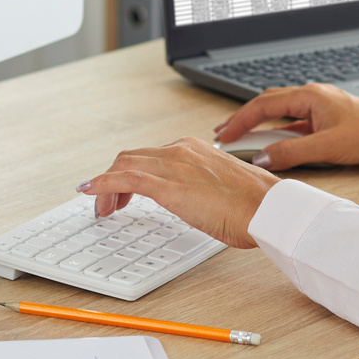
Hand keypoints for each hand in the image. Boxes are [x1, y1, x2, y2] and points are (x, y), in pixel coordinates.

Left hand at [77, 137, 277, 248]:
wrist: (268, 209)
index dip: (129, 172)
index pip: (150, 155)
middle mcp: (180, 150)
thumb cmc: (254, 205)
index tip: (124, 190)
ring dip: (106, 186)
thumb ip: (200, 187)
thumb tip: (191, 200)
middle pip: (131, 157)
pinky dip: (101, 183)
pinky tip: (90, 191)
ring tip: (102, 207)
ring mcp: (174, 165)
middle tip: (109, 203)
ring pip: (124, 164)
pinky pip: (124, 178)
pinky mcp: (169, 185)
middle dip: (113, 179)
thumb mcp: (221, 188)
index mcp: (193, 148)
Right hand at [212, 83, 358, 171]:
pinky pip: (295, 126)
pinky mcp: (326, 122)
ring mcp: (319, 110)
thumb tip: (264, 157)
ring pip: (281, 115)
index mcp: (309, 96)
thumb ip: (292, 153)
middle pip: (268, 105)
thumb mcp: (327, 147)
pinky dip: (279, 136)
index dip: (240, 120)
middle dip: (244, 119)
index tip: (224, 134)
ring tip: (241, 140)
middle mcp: (312, 98)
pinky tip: (273, 147)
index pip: (264, 105)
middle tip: (223, 134)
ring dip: (261, 127)